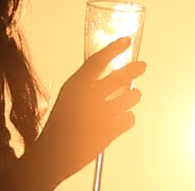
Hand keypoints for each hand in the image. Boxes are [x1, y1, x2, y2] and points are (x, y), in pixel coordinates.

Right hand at [21, 37, 145, 190]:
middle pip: (120, 76)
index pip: (98, 60)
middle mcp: (88, 98)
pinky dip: (128, 117)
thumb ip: (87, 85)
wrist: (52, 154)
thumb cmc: (61, 124)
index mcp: (75, 86)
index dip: (114, 48)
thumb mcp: (69, 97)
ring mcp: (100, 115)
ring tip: (134, 94)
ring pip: (130, 97)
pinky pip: (129, 118)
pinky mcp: (109, 132)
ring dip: (134, 95)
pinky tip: (124, 117)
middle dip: (134, 69)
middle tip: (142, 65)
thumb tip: (111, 73)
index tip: (126, 40)